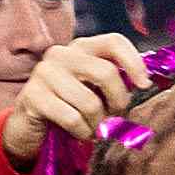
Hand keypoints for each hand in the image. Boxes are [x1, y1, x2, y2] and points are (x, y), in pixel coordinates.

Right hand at [2, 32, 154, 169]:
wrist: (29, 125)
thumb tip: (145, 82)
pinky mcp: (32, 96)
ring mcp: (44, 73)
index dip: (134, 62)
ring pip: (90, 102)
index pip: (114, 42)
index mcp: (81, 47)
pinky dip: (82, 132)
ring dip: (97, 123)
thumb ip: (115, 80)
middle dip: (117, 101)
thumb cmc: (69, 106)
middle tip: (114, 116)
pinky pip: (72, 119)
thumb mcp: (94, 89)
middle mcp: (61, 54)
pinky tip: (79, 133)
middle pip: (106, 73)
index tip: (144, 84)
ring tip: (93, 127)